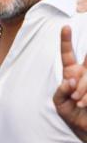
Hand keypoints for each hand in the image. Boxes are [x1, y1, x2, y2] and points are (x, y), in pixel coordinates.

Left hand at [56, 26, 86, 142]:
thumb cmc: (73, 115)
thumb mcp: (60, 103)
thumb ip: (61, 91)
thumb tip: (70, 80)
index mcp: (72, 74)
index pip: (68, 54)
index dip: (66, 40)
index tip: (65, 27)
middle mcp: (86, 74)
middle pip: (86, 63)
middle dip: (82, 81)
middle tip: (76, 97)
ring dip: (85, 89)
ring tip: (80, 103)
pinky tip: (85, 104)